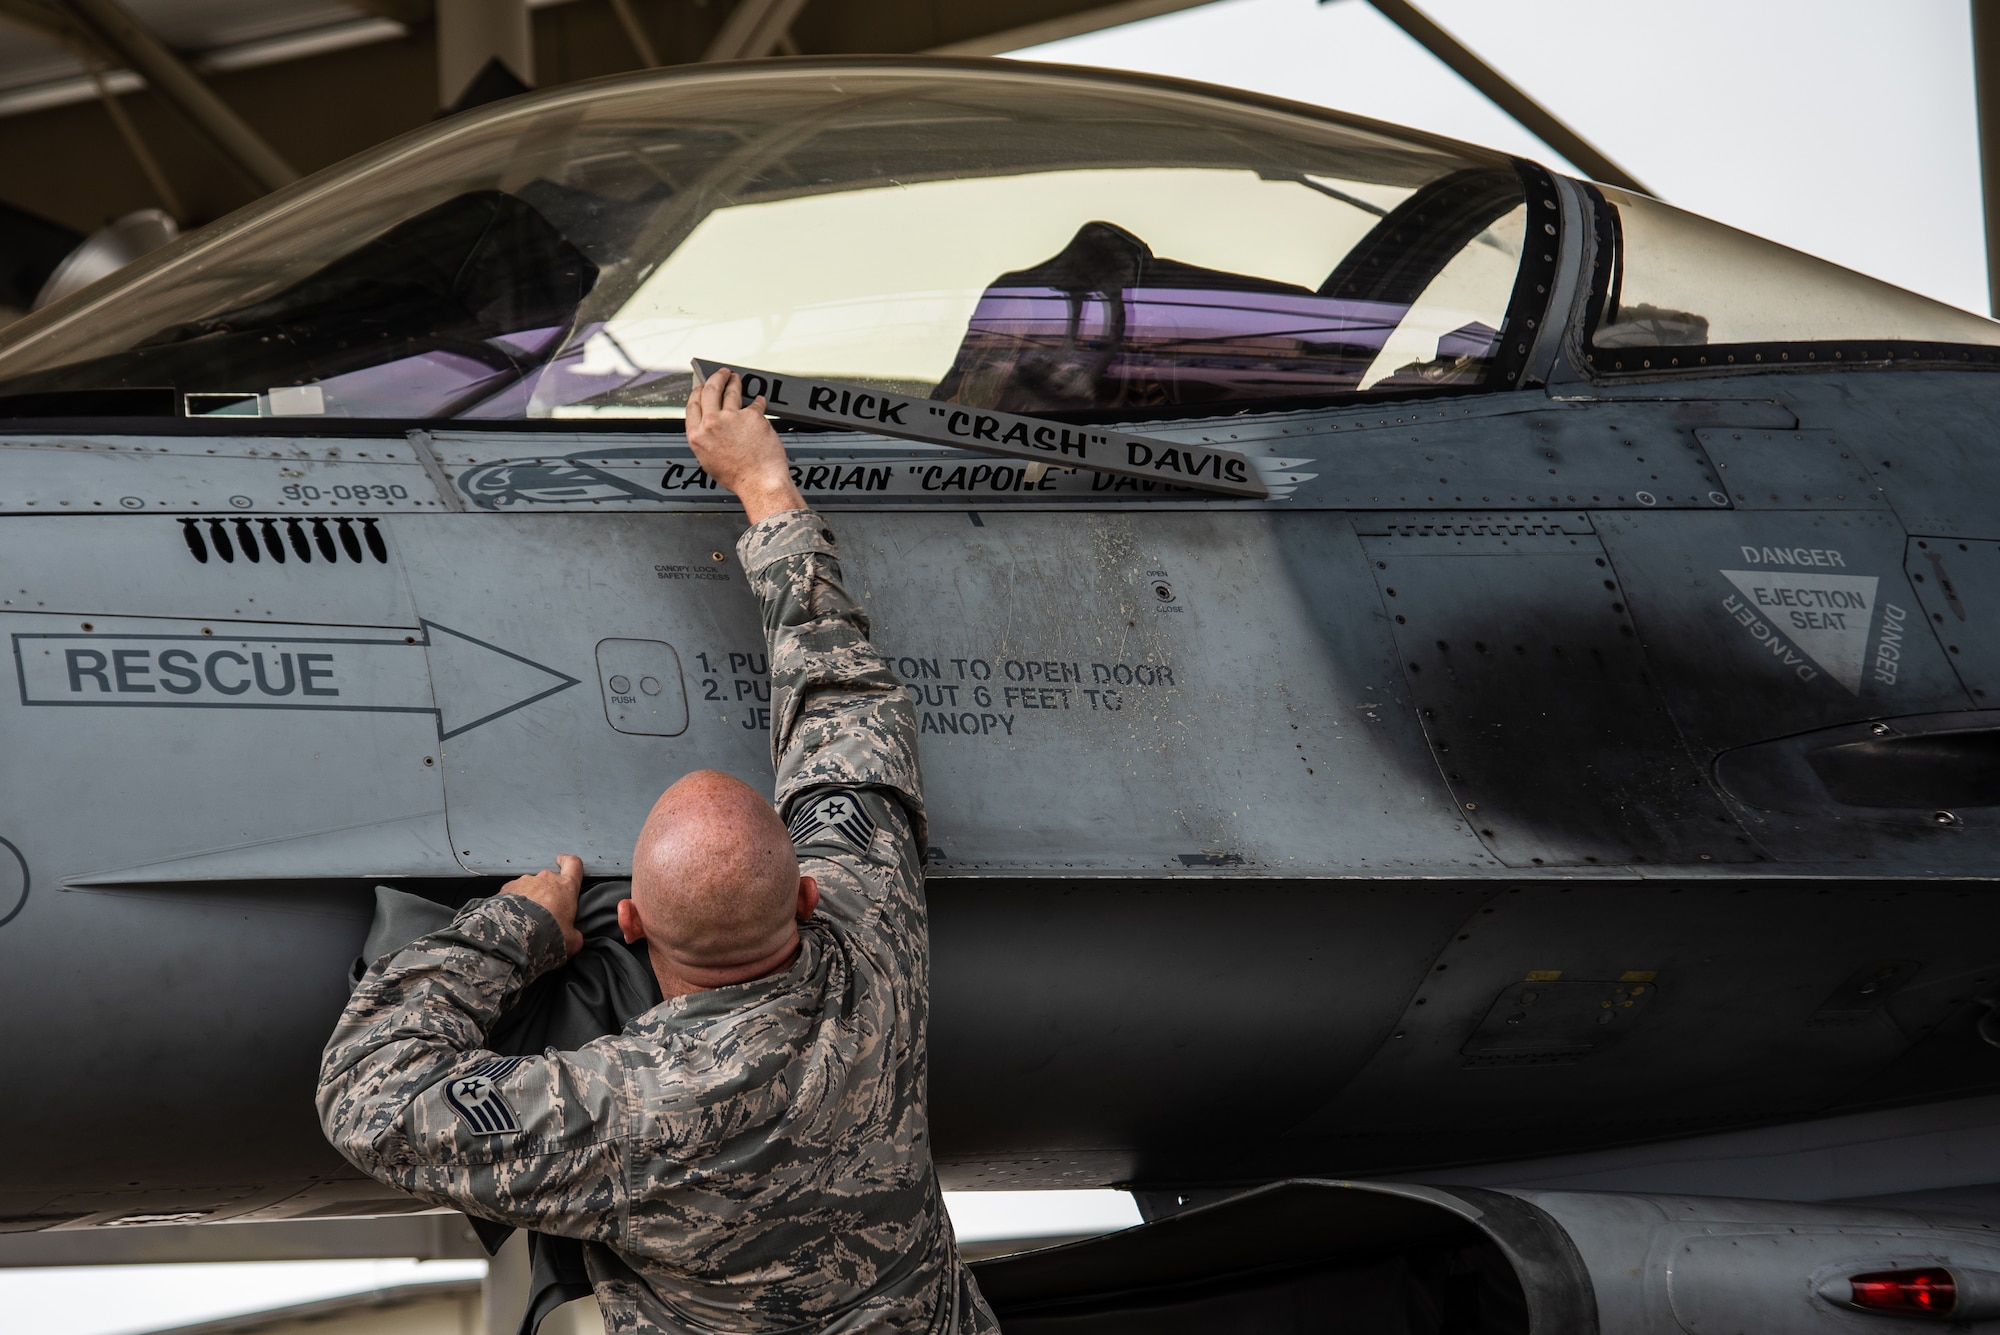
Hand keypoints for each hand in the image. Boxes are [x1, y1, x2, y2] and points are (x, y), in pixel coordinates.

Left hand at [500, 854, 584, 956]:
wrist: (516, 936)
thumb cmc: (547, 935)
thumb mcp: (571, 941)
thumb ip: (575, 934)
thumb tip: (574, 936)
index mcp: (565, 888)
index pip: (573, 864)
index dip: (569, 862)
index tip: (564, 863)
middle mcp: (545, 880)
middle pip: (548, 880)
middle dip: (546, 894)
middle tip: (544, 914)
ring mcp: (524, 882)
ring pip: (529, 887)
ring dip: (528, 899)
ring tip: (524, 920)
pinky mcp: (505, 889)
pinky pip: (511, 893)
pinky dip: (512, 903)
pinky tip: (511, 919)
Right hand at [685, 367, 805, 524]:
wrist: (759, 482)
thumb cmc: (738, 477)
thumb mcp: (709, 460)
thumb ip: (707, 440)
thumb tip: (711, 427)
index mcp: (697, 436)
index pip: (693, 405)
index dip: (697, 392)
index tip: (700, 386)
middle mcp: (712, 424)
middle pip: (710, 391)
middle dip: (715, 378)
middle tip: (720, 374)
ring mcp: (732, 417)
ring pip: (731, 391)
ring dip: (733, 382)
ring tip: (736, 378)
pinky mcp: (752, 415)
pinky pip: (755, 403)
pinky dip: (758, 401)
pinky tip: (760, 399)